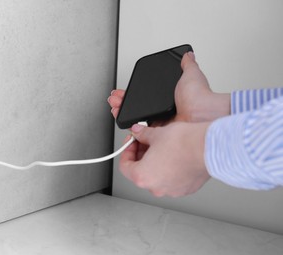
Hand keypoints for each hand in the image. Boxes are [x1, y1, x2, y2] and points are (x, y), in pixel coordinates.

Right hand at [108, 52, 229, 122]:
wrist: (205, 114)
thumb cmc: (201, 97)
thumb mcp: (191, 75)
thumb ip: (187, 64)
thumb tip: (188, 55)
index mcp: (171, 99)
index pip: (146, 97)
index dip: (133, 94)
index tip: (123, 92)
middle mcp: (166, 112)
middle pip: (139, 109)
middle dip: (123, 103)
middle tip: (115, 99)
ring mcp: (163, 124)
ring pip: (138, 122)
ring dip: (125, 114)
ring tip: (116, 107)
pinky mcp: (161, 135)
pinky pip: (144, 134)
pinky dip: (134, 130)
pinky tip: (126, 122)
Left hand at [120, 122, 210, 196]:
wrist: (209, 148)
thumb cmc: (184, 143)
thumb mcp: (156, 133)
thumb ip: (142, 134)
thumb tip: (137, 132)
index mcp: (142, 176)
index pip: (125, 166)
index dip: (127, 151)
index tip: (132, 143)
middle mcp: (155, 188)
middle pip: (141, 172)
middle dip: (142, 156)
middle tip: (146, 142)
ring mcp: (171, 190)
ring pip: (157, 176)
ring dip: (156, 163)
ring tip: (162, 147)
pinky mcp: (185, 189)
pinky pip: (172, 180)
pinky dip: (170, 169)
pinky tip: (175, 156)